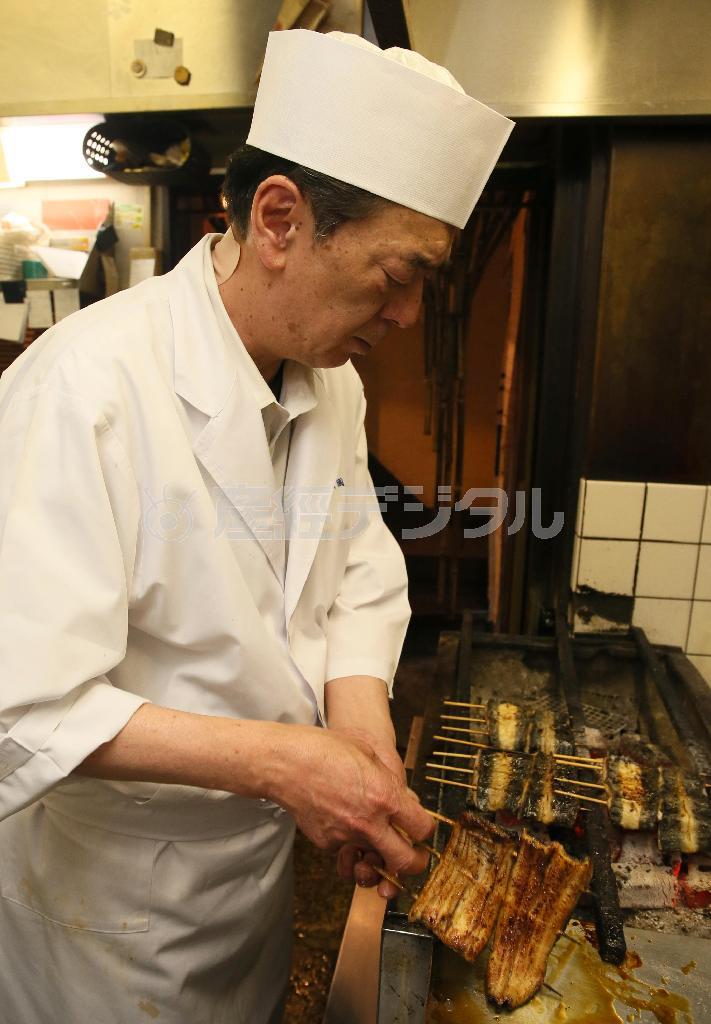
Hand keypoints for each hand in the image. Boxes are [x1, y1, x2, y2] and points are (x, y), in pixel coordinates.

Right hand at [267, 725, 432, 893]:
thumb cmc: (327, 748)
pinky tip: (341, 820)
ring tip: (376, 844)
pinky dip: (349, 842)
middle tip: (414, 858)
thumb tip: (405, 797)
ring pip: (373, 859)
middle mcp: (368, 823)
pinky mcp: (326, 843)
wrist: (286, 762)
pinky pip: (346, 849)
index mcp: (385, 797)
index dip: (426, 830)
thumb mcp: (370, 752)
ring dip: (378, 856)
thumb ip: (391, 778)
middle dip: (414, 864)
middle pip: (405, 862)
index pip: (422, 828)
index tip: (421, 828)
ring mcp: (346, 837)